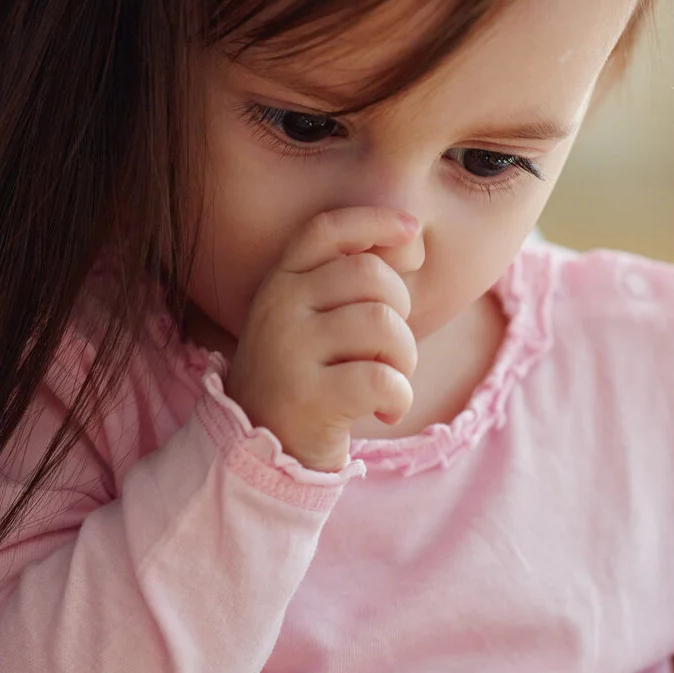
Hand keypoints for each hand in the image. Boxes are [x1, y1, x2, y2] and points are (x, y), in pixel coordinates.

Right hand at [224, 207, 422, 469]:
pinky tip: (387, 411)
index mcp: (280, 282)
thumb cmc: (307, 378)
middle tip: (390, 349)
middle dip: (401, 310)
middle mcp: (279, 308)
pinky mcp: (308, 397)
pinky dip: (400, 397)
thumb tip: (410, 243)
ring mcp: (289, 351)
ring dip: (405, 357)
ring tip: (390, 380)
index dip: (374, 221)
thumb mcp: (313, 320)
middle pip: (370, 275)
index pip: (326, 229)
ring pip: (383, 325)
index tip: (411, 234)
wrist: (262, 451)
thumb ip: (351, 282)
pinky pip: (382, 378)